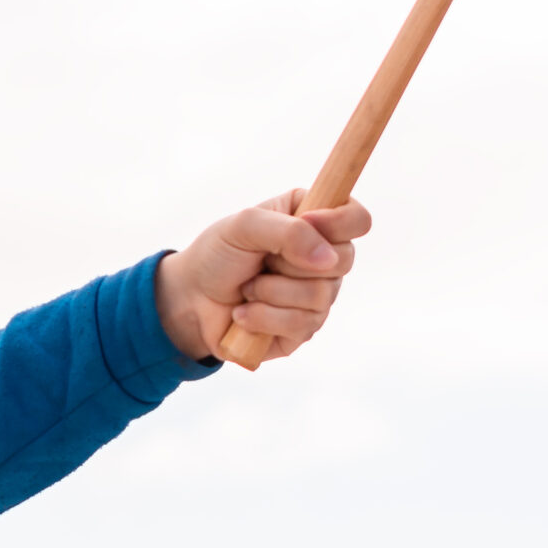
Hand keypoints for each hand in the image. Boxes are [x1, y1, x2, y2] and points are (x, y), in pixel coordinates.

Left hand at [155, 189, 370, 364]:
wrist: (190, 298)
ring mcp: (318, 296)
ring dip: (271, 291)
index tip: (308, 222)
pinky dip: (264, 317)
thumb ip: (288, 231)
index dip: (339, 222)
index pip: (357, 219)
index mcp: (315, 220)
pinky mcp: (304, 329)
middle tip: (263, 260)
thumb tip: (327, 259)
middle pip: (344, 260)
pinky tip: (244, 313)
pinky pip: (302, 324)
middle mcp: (323, 258)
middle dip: (291, 262)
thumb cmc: (218, 254)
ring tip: (248, 288)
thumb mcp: (244, 226)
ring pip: (320, 296)